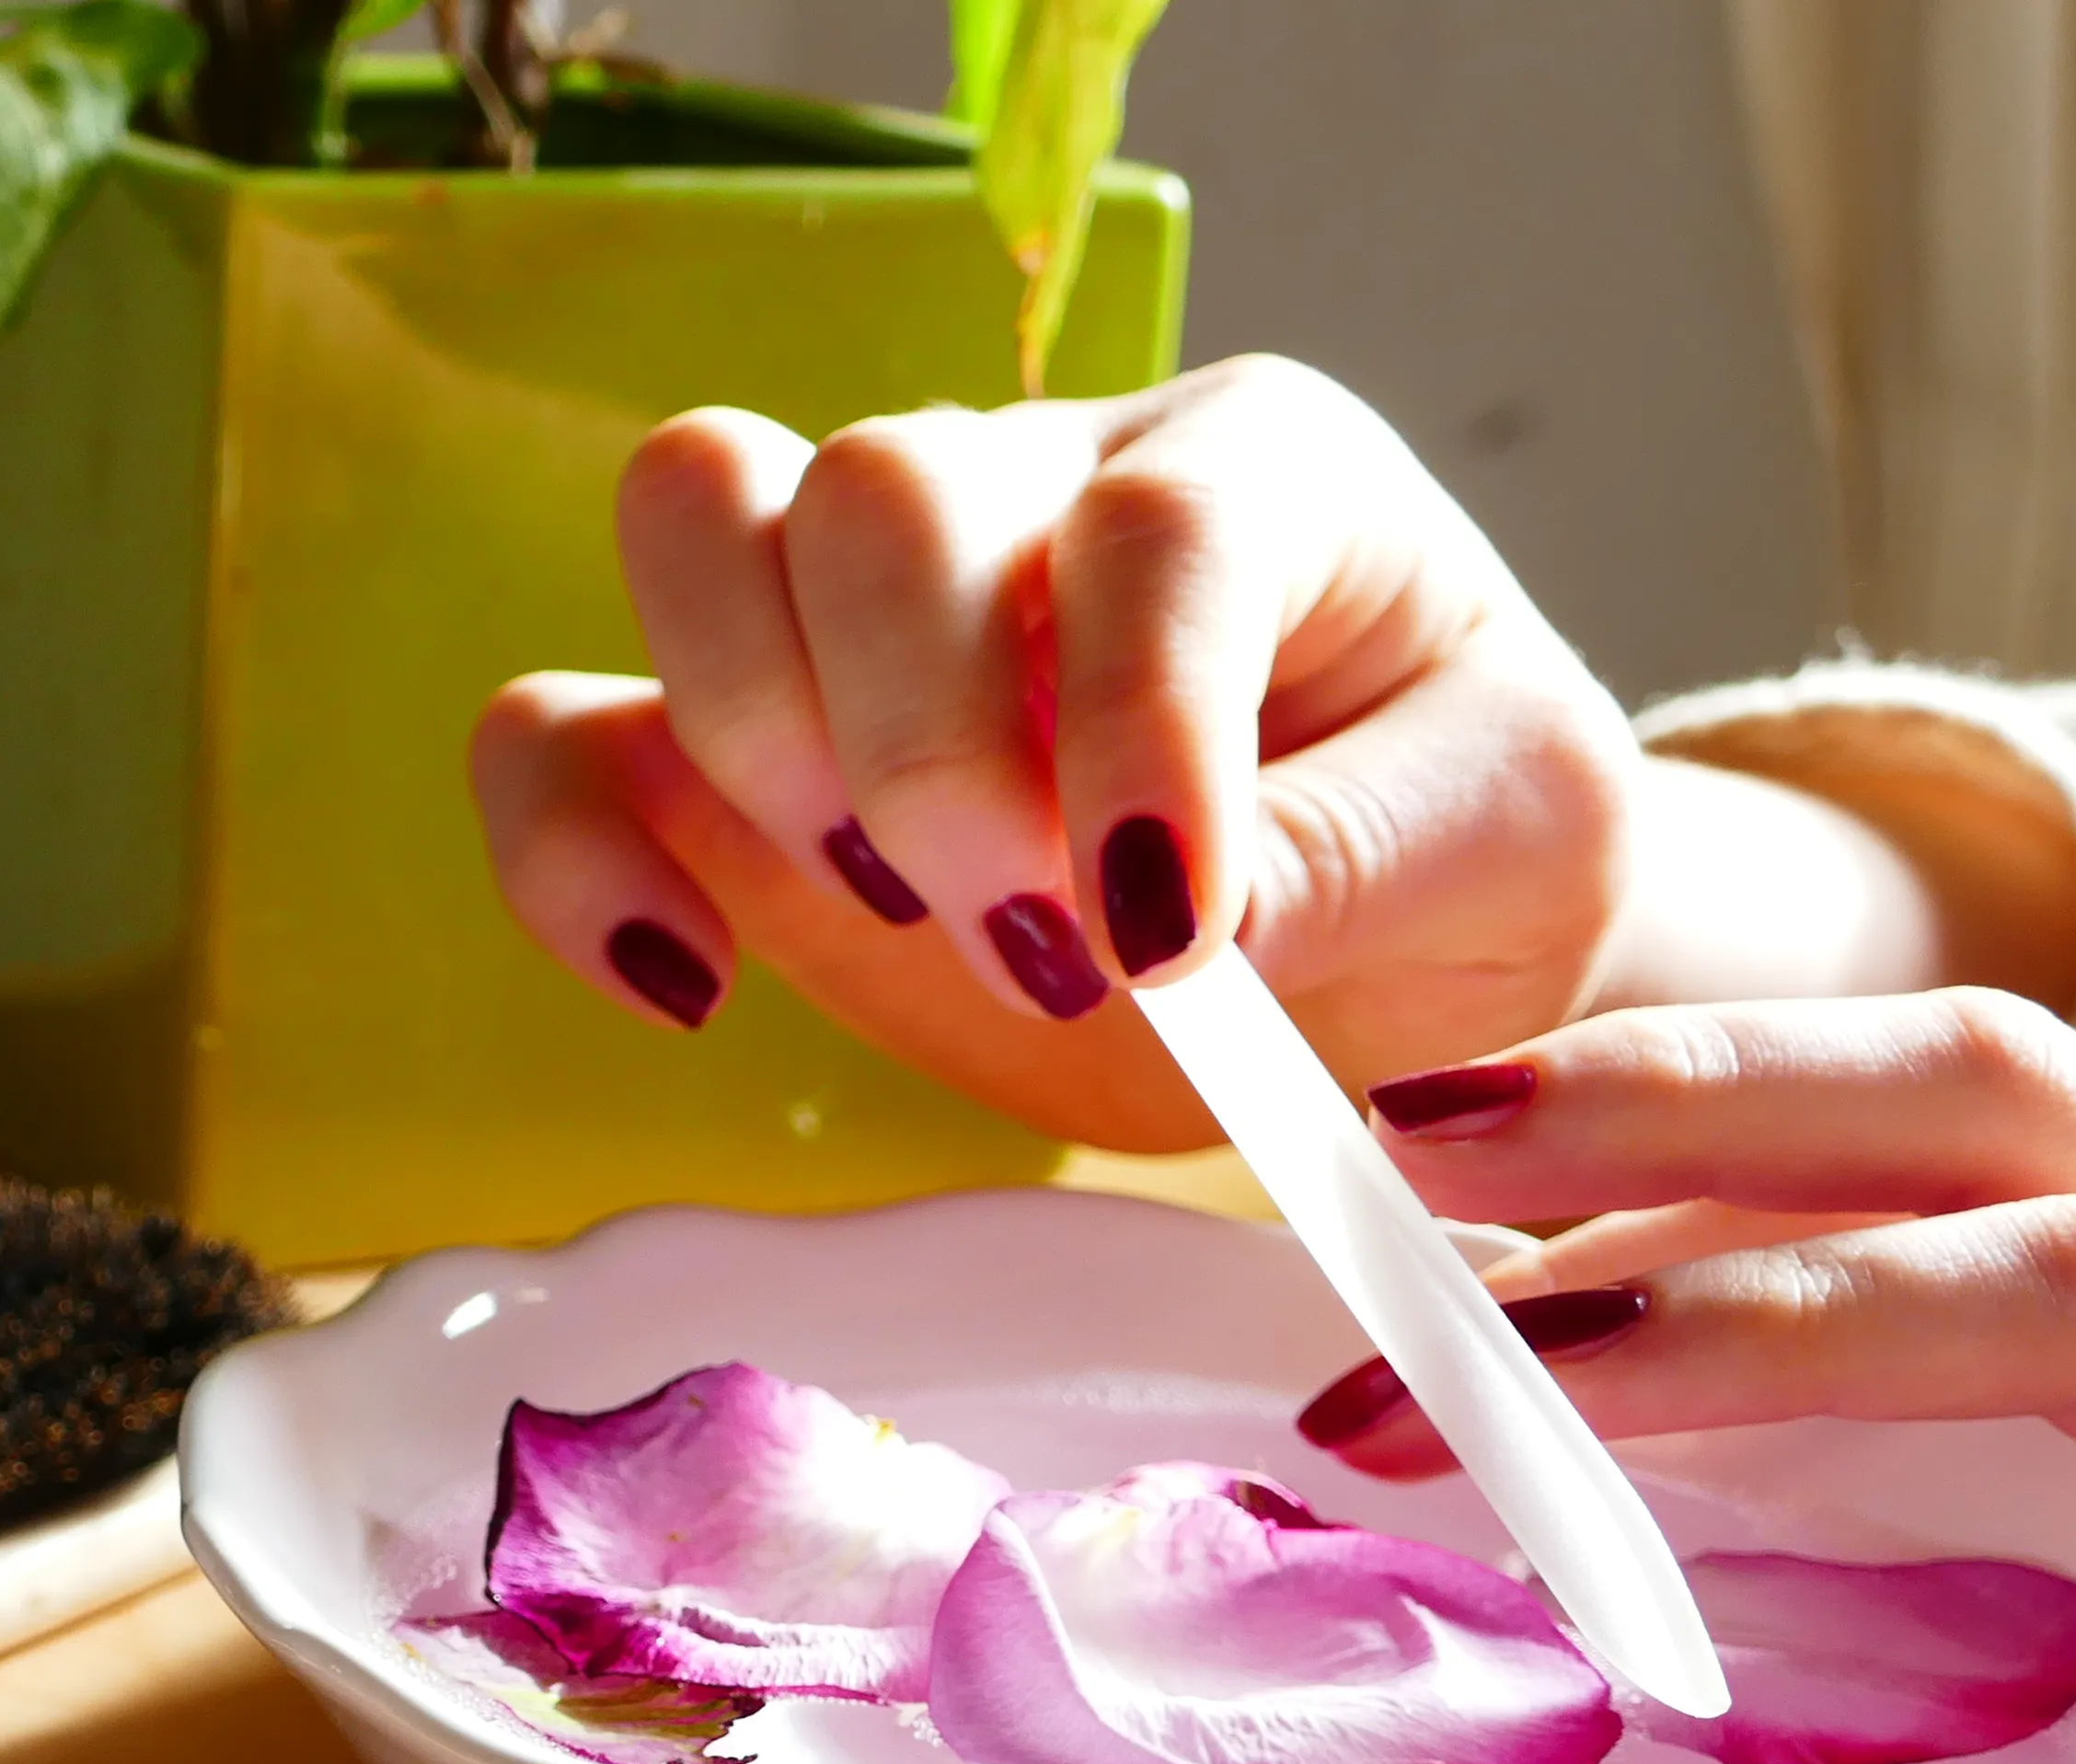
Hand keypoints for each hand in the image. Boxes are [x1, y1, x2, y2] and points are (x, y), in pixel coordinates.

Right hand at [467, 357, 1979, 1145]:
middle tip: (1047, 951)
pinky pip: (555, 728)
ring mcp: (860, 606)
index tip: (1168, 937)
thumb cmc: (1464, 849)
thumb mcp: (1521, 846)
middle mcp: (1036, 485)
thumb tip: (1169, 917)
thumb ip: (1368, 854)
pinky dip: (570, 848)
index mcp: (1256, 471)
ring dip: (763, 747)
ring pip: (697, 523)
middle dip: (934, 750)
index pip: (1151, 528)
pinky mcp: (737, 761)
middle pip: (882, 490)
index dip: (1140, 729)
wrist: (1402, 934)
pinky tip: (686, 980)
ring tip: (897, 916)